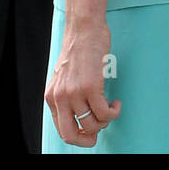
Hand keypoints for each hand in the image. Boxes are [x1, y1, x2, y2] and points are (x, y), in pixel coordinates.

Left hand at [45, 16, 120, 147]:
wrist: (84, 28)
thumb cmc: (78, 50)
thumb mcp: (64, 77)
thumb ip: (66, 96)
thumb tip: (80, 117)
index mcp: (52, 97)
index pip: (62, 130)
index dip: (79, 137)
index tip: (91, 133)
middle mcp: (60, 97)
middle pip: (71, 135)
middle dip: (87, 140)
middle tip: (99, 133)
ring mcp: (74, 93)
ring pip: (92, 124)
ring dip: (105, 121)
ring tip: (110, 108)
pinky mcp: (90, 86)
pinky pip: (104, 113)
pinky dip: (114, 112)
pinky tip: (116, 103)